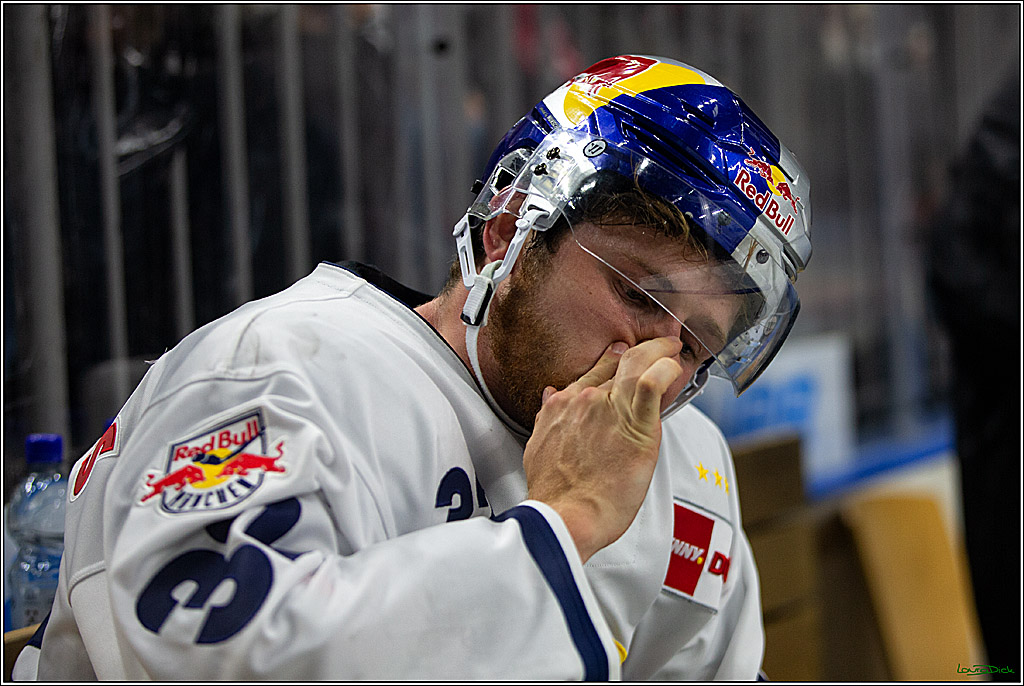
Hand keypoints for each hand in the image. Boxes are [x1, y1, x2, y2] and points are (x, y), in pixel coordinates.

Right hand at [523, 337, 682, 562]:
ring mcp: (608, 408)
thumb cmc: (556, 494)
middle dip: (639, 350)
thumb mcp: (539, 447)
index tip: (625, 355)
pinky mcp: (633, 424)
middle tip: (658, 346)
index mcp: (563, 405)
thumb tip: (551, 399)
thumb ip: (548, 419)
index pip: (593, 372)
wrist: (566, 516)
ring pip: (636, 363)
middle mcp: (583, 399)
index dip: (613, 360)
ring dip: (658, 350)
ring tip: (672, 348)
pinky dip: (666, 368)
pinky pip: (653, 382)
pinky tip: (675, 365)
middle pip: (616, 363)